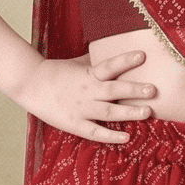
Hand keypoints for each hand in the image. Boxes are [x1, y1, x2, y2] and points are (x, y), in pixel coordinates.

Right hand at [14, 48, 155, 141]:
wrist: (30, 85)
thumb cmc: (57, 73)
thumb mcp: (78, 63)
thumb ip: (97, 60)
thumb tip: (115, 47)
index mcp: (88, 74)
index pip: (109, 65)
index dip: (125, 60)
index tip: (143, 55)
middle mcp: (87, 91)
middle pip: (113, 90)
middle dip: (134, 89)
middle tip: (153, 89)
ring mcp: (82, 109)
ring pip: (109, 111)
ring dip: (129, 112)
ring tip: (147, 112)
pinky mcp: (75, 124)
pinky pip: (96, 131)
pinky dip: (111, 135)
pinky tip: (127, 137)